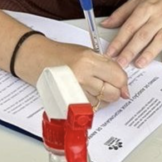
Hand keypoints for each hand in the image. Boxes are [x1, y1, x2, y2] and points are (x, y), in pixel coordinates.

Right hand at [14, 35, 129, 106]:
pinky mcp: (67, 102)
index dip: (123, 83)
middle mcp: (81, 76)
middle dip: (115, 92)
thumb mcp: (88, 52)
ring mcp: (73, 90)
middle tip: (108, 87)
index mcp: (89, 61)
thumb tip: (124, 84)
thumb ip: (108, 66)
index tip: (123, 85)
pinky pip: (89, 108)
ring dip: (102, 99)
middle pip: (112, 93)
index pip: (118, 78)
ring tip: (93, 88)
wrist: (37, 59)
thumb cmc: (62, 55)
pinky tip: (86, 94)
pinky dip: (92, 104)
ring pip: (102, 103)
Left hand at [101, 0, 161, 67]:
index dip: (119, 40)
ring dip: (149, 52)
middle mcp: (159, 15)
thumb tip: (105, 24)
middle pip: (143, 35)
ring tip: (139, 64)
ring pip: (160, 39)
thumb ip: (122, 12)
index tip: (111, 52)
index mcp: (146, 7)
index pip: (130, 26)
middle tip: (121, 63)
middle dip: (130, 50)